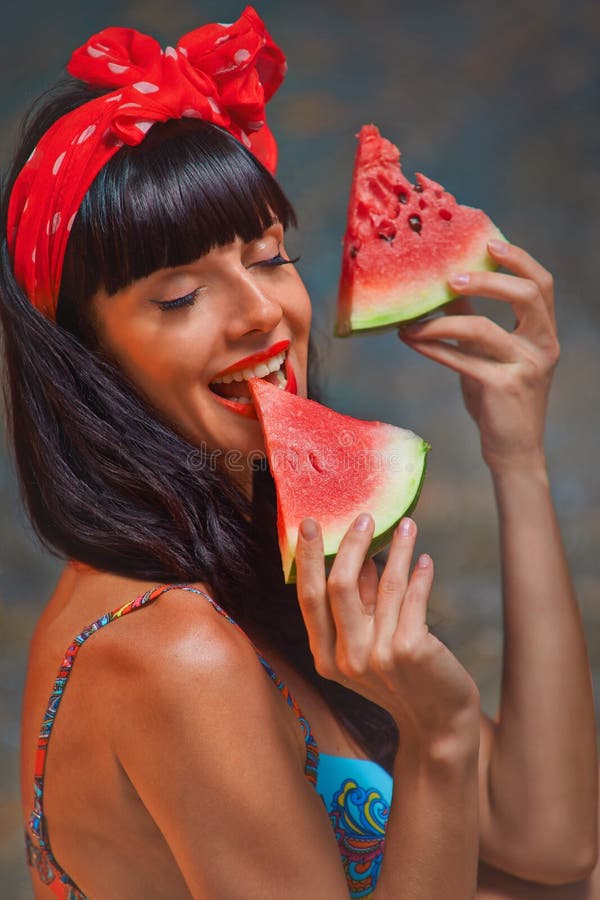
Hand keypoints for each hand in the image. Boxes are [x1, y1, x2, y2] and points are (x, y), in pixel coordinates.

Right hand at [295, 513, 479, 754]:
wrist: (439, 722)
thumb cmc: (401, 678)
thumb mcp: (367, 646)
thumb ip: (357, 606)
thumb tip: (355, 553)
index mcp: (325, 657)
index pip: (308, 598)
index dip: (306, 558)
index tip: (309, 523)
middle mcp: (347, 658)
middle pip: (338, 585)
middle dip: (350, 543)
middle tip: (365, 517)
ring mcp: (379, 655)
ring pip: (384, 584)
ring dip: (399, 550)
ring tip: (409, 526)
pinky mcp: (411, 649)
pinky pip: (414, 596)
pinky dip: (421, 574)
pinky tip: (426, 561)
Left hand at [398, 239, 559, 472]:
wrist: (513, 450)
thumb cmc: (499, 399)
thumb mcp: (491, 355)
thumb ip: (475, 319)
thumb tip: (447, 284)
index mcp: (545, 333)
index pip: (542, 284)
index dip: (519, 259)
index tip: (489, 242)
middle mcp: (543, 346)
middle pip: (527, 295)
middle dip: (488, 279)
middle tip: (451, 278)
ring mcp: (526, 367)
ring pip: (484, 329)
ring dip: (441, 321)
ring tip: (412, 322)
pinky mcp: (503, 388)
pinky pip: (462, 359)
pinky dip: (432, 347)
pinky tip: (411, 340)